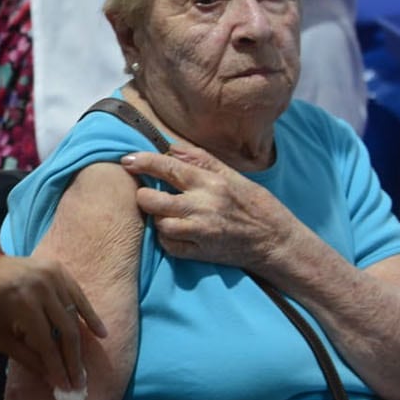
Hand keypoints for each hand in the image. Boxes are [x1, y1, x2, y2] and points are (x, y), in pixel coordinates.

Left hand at [0, 253, 106, 391]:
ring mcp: (52, 275)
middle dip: (73, 360)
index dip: (57, 367)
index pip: (47, 342)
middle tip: (79, 383)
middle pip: (65, 330)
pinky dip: (90, 315)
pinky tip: (101, 333)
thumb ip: (27, 357)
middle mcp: (41, 287)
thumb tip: (52, 380)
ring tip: (85, 368)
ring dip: (81, 344)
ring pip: (74, 315)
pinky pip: (79, 296)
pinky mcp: (59, 269)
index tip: (65, 387)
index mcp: (22, 302)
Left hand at [119, 144, 292, 271]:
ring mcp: (199, 232)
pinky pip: (168, 245)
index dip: (143, 162)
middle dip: (144, 195)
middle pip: (152, 200)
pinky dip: (167, 238)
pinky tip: (177, 230)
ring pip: (159, 224)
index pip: (167, 168)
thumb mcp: (230, 174)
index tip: (127, 160)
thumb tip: (170, 145)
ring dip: (158, 217)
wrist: (273, 240)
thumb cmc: (252, 203)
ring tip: (168, 212)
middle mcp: (202, 207)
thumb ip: (199, 159)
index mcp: (209, 183)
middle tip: (149, 193)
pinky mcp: (199, 254)